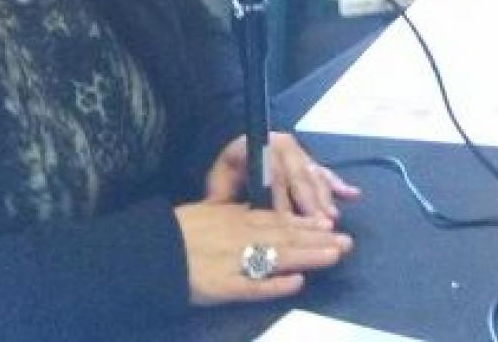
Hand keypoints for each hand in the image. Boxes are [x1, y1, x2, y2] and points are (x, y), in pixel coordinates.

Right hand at [174, 199, 352, 305]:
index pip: (278, 219)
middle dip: (318, 239)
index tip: (330, 223)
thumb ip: (235, 214)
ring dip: (308, 256)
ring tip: (334, 255)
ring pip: (278, 256)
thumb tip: (259, 212)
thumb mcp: (209, 213)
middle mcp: (240, 235)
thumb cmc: (178, 232)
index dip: (306, 222)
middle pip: (286, 236)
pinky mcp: (223, 286)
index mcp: (236, 217)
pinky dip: (275, 284)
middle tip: (347, 242)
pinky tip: (297, 283)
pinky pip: (253, 286)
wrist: (151, 250)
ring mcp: (233, 260)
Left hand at [204, 131, 360, 222]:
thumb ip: (223, 198)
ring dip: (324, 197)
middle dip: (309, 199)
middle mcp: (276, 143)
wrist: (232, 162)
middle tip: (320, 223)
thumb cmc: (225, 181)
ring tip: (332, 218)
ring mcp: (294, 150)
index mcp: (250, 145)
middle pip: (297, 171)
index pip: (269, 169)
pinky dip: (337, 184)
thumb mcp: (218, 189)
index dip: (279, 195)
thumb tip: (238, 211)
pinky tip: (352, 194)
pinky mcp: (306, 159)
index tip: (287, 220)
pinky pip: (323, 171)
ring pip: (312, 172)